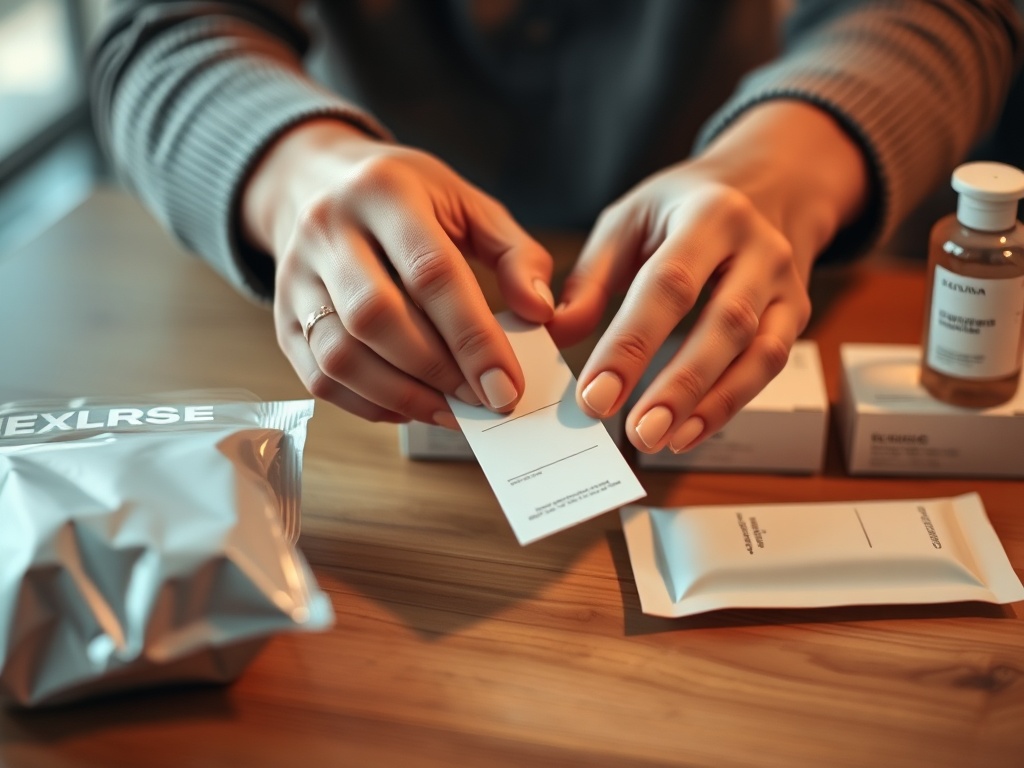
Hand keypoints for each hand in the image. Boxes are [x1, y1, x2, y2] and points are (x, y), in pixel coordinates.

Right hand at [242, 119, 554, 425]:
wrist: (314, 180)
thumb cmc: (407, 198)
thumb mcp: (468, 204)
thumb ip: (515, 253)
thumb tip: (543, 313)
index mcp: (384, 190)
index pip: (430, 273)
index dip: (472, 337)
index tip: (506, 385)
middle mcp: (327, 229)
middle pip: (377, 318)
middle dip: (438, 371)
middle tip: (484, 401)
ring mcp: (295, 276)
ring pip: (341, 355)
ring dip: (403, 396)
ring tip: (451, 410)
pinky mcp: (281, 318)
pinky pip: (319, 377)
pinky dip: (370, 404)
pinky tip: (411, 406)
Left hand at [548, 101, 868, 452]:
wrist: (765, 184)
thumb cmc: (680, 209)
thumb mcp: (629, 221)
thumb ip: (592, 278)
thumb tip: (557, 332)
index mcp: (708, 214)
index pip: (669, 285)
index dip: (632, 344)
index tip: (595, 394)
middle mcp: (758, 246)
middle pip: (725, 322)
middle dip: (678, 384)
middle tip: (636, 432)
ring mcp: (785, 282)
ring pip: (757, 351)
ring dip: (709, 404)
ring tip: (660, 439)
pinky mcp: (796, 312)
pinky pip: (769, 365)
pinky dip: (730, 404)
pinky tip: (689, 431)